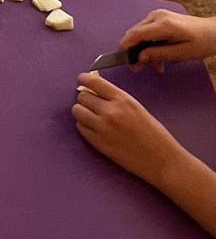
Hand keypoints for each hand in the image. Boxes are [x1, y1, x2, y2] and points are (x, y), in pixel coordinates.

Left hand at [72, 72, 185, 187]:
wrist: (162, 160)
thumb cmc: (154, 133)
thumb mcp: (136, 107)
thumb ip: (116, 98)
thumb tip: (93, 89)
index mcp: (123, 100)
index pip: (93, 82)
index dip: (84, 79)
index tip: (82, 80)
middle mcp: (110, 112)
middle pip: (82, 97)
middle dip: (85, 99)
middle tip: (92, 103)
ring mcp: (103, 128)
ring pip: (77, 111)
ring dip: (82, 112)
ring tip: (92, 116)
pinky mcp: (98, 143)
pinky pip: (80, 128)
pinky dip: (84, 126)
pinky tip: (94, 128)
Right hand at [117, 9, 215, 69]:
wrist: (214, 31)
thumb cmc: (202, 42)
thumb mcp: (182, 53)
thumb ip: (159, 54)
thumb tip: (140, 57)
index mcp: (163, 24)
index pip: (135, 34)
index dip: (126, 48)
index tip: (125, 61)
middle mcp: (157, 16)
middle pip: (135, 34)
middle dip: (135, 52)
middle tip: (140, 69)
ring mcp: (157, 15)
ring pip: (139, 34)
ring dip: (143, 50)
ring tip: (156, 65)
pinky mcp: (159, 17)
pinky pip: (146, 31)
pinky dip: (148, 44)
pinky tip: (157, 55)